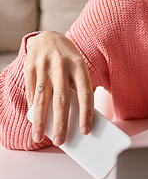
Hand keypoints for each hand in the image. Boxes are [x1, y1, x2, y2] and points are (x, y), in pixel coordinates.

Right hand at [24, 31, 93, 145]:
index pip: (85, 93)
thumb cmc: (67, 59)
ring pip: (42, 99)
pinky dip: (33, 108)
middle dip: (61, 123)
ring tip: (39, 137)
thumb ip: (76, 88)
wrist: (48, 37)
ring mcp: (43, 66)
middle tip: (61, 141)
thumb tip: (76, 118)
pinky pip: (31, 93)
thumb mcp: (77, 68)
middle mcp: (61, 65)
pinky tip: (34, 120)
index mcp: (78, 65)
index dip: (86, 113)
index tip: (86, 131)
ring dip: (40, 121)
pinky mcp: (29, 68)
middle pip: (61, 99)